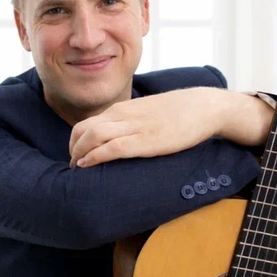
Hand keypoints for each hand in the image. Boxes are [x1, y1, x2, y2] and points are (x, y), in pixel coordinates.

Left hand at [69, 88, 271, 167]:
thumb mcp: (147, 113)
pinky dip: (94, 156)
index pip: (87, 123)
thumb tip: (119, 138)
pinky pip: (111, 147)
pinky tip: (88, 165)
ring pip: (92, 136)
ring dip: (79, 154)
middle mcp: (123, 116)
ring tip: (78, 169)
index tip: (76, 156)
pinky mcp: (145, 141)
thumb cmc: (178, 112)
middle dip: (73, 149)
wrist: (204, 107)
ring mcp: (134, 127)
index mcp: (123, 109)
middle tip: (74, 165)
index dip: (75, 141)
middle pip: (82, 129)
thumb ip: (131, 122)